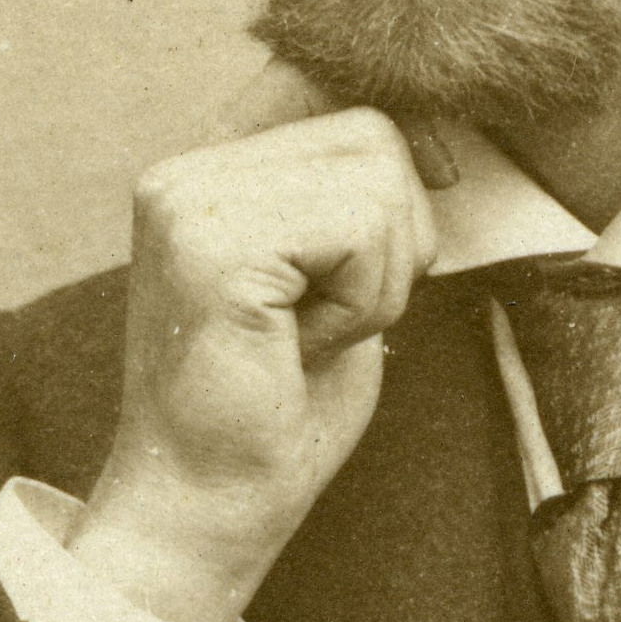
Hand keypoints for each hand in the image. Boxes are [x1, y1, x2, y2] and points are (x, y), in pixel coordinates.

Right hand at [66, 69, 437, 621]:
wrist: (209, 504)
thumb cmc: (281, 404)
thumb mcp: (331, 271)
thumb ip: (356, 194)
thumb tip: (435, 128)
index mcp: (206, 169)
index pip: (356, 116)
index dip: (401, 184)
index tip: (374, 265)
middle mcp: (185, 170)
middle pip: (376, 138)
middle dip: (391, 242)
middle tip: (321, 319)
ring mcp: (191, 201)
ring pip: (379, 184)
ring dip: (378, 279)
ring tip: (306, 334)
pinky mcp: (216, 244)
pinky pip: (363, 232)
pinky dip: (363, 302)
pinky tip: (298, 347)